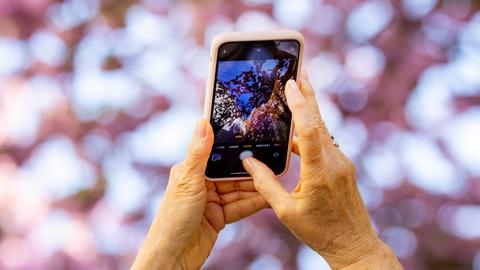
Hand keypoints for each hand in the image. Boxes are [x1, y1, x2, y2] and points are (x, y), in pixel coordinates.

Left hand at [132, 120, 267, 269]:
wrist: (172, 257)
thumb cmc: (172, 218)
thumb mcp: (188, 182)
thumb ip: (199, 153)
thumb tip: (202, 122)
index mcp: (191, 170)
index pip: (217, 154)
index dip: (235, 148)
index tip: (254, 139)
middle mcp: (202, 183)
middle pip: (232, 173)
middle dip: (250, 170)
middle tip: (272, 162)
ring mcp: (212, 201)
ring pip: (239, 190)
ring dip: (255, 187)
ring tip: (274, 181)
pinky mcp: (219, 217)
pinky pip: (240, 206)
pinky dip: (253, 203)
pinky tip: (268, 198)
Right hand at [242, 72, 401, 268]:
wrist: (354, 245)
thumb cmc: (319, 232)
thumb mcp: (286, 212)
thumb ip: (265, 184)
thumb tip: (249, 161)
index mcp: (320, 174)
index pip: (310, 132)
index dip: (300, 106)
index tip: (292, 84)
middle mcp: (335, 163)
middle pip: (319, 122)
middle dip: (308, 96)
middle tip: (299, 71)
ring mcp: (342, 163)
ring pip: (323, 131)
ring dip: (309, 112)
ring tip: (296, 92)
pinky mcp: (343, 167)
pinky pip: (325, 143)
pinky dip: (311, 131)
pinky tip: (298, 129)